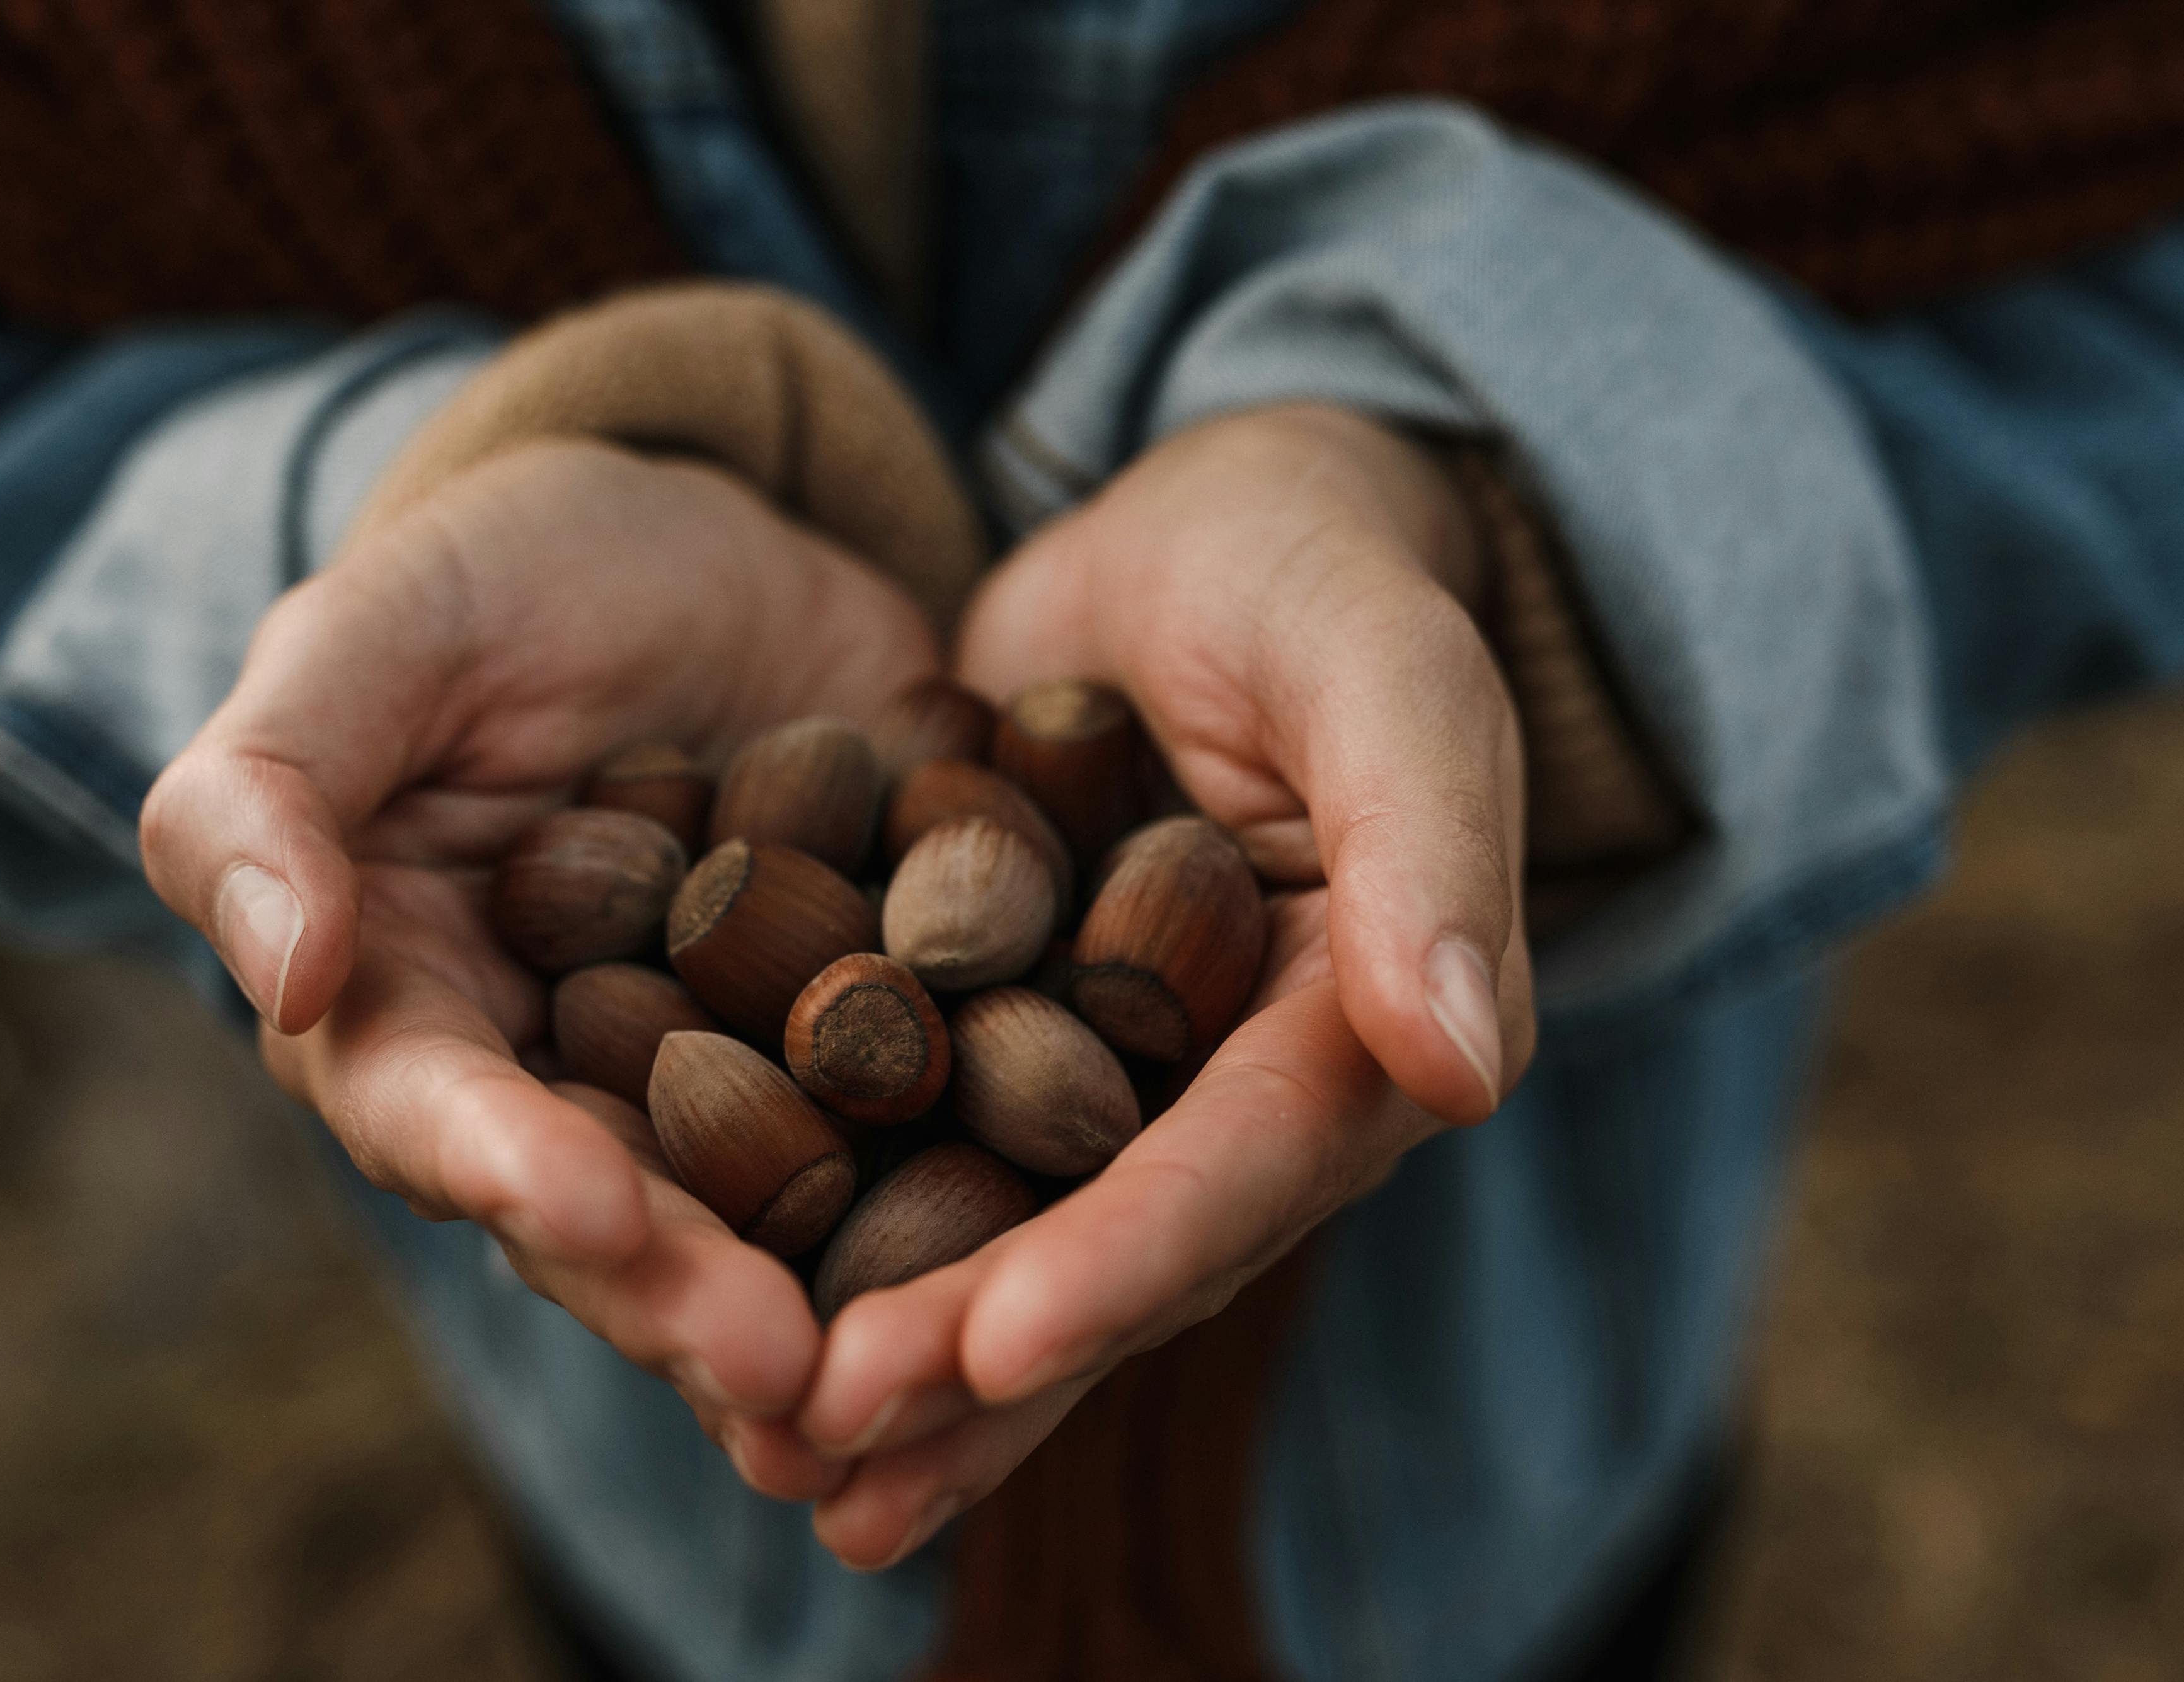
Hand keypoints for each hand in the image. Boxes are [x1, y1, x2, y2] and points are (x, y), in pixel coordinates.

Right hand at [141, 438, 938, 1496]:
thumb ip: (270, 789)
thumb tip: (285, 973)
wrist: (716, 545)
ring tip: (902, 1378)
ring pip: (764, 1221)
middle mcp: (564, 1087)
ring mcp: (727, 1081)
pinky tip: (1040, 1271)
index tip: (592, 1214)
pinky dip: (967, 1207)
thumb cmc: (506, 577)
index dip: (506, 1170)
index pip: (435, 1112)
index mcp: (412, 1007)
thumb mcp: (376, 634)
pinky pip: (917, 1134)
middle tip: (786, 1374)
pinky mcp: (870, 1045)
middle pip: (610, 1219)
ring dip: (827, 1310)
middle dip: (689, 1300)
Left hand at [796, 404, 1536, 1566]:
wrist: (1213, 535)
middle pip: (1106, 1250)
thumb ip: (1430, 847)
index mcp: (1360, 1038)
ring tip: (768, 1452)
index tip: (996, 1348)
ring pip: (1004, 1240)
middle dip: (973, 1361)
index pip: (1241, 1168)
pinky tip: (718, 1318)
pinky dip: (830, 1237)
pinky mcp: (997, 1038)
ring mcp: (1108, 1082)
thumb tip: (1465, 1066)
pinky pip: (914, 1153)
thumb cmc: (1319, 575)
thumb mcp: (1387, 672)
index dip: (1126, 1263)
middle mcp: (1233, 1097)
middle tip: (826, 1444)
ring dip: (897, 1361)